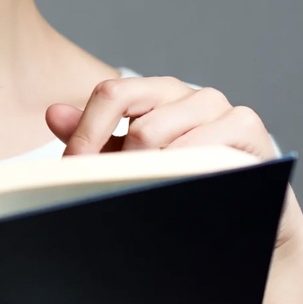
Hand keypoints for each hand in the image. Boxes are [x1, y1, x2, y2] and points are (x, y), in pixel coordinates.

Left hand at [45, 76, 302, 250]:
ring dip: (146, 173)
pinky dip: (183, 173)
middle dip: (113, 162)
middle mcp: (189, 93)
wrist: (250, 212)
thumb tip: (53, 113)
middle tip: (100, 190)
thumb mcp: (132, 159)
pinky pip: (204, 150)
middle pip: (137, 122)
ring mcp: (222, 108)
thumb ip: (96, 136)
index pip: (111, 94)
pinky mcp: (249, 129)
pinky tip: (175, 193)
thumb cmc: (184, 181)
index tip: (71, 167)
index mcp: (157, 91)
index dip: (86, 133)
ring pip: (165, 136)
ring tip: (138, 196)